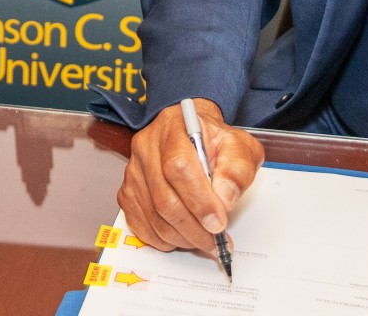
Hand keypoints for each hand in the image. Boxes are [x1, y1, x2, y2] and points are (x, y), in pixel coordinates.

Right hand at [117, 100, 264, 252]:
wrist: (193, 137)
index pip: (178, 167)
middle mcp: (146, 147)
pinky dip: (166, 240)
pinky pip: (142, 226)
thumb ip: (237, 169)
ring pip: (154, 217)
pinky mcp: (128, 192)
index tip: (219, 222)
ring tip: (205, 239)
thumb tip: (224, 199)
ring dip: (183, 237)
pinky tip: (184, 235)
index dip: (199, 201)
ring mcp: (133, 172)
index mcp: (173, 127)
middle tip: (217, 239)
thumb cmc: (214, 141)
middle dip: (195, 228)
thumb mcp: (239, 145)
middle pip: (164, 199)